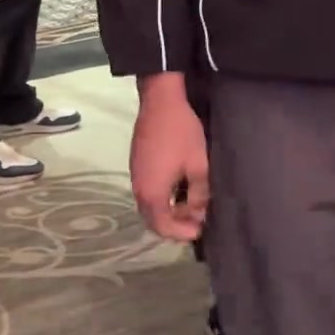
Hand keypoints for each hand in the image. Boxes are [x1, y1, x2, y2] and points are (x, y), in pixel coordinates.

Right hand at [131, 72, 209, 241]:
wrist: (160, 100)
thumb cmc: (181, 133)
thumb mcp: (198, 165)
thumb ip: (199, 195)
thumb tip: (199, 214)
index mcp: (152, 193)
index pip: (163, 227)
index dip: (181, 233)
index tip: (199, 231)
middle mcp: (139, 189)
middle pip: (153, 219)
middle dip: (174, 225)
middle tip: (195, 222)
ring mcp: (135, 176)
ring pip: (149, 205)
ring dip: (168, 211)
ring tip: (190, 207)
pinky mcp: (137, 164)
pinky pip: (147, 192)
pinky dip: (162, 199)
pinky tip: (178, 191)